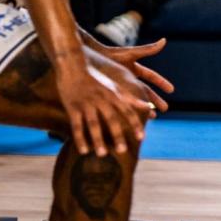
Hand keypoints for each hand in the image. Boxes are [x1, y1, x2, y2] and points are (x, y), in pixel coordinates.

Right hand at [55, 46, 169, 156]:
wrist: (72, 65)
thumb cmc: (95, 78)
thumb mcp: (115, 86)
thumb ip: (131, 98)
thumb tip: (148, 106)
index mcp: (113, 95)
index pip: (127, 111)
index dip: (135, 124)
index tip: (142, 137)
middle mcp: (101, 100)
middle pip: (111, 119)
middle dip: (117, 135)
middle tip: (123, 151)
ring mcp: (86, 104)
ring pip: (93, 124)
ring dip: (98, 140)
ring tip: (103, 154)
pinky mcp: (72, 107)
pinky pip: (77, 125)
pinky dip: (80, 138)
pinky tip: (84, 151)